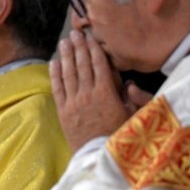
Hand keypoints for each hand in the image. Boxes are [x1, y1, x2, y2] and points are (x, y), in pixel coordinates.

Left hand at [51, 29, 133, 150]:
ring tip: (64, 42)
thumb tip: (128, 83)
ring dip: (66, 56)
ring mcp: (73, 102)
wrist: (100, 157)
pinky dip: (55, 74)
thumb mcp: (135, 116)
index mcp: (106, 93)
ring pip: (68, 74)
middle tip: (75, 33)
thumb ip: (134, 97)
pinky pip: (57, 88)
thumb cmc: (121, 136)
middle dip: (78, 47)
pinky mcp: (63, 111)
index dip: (94, 49)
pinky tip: (54, 62)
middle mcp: (88, 94)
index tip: (90, 37)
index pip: (99, 65)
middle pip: (82, 65)